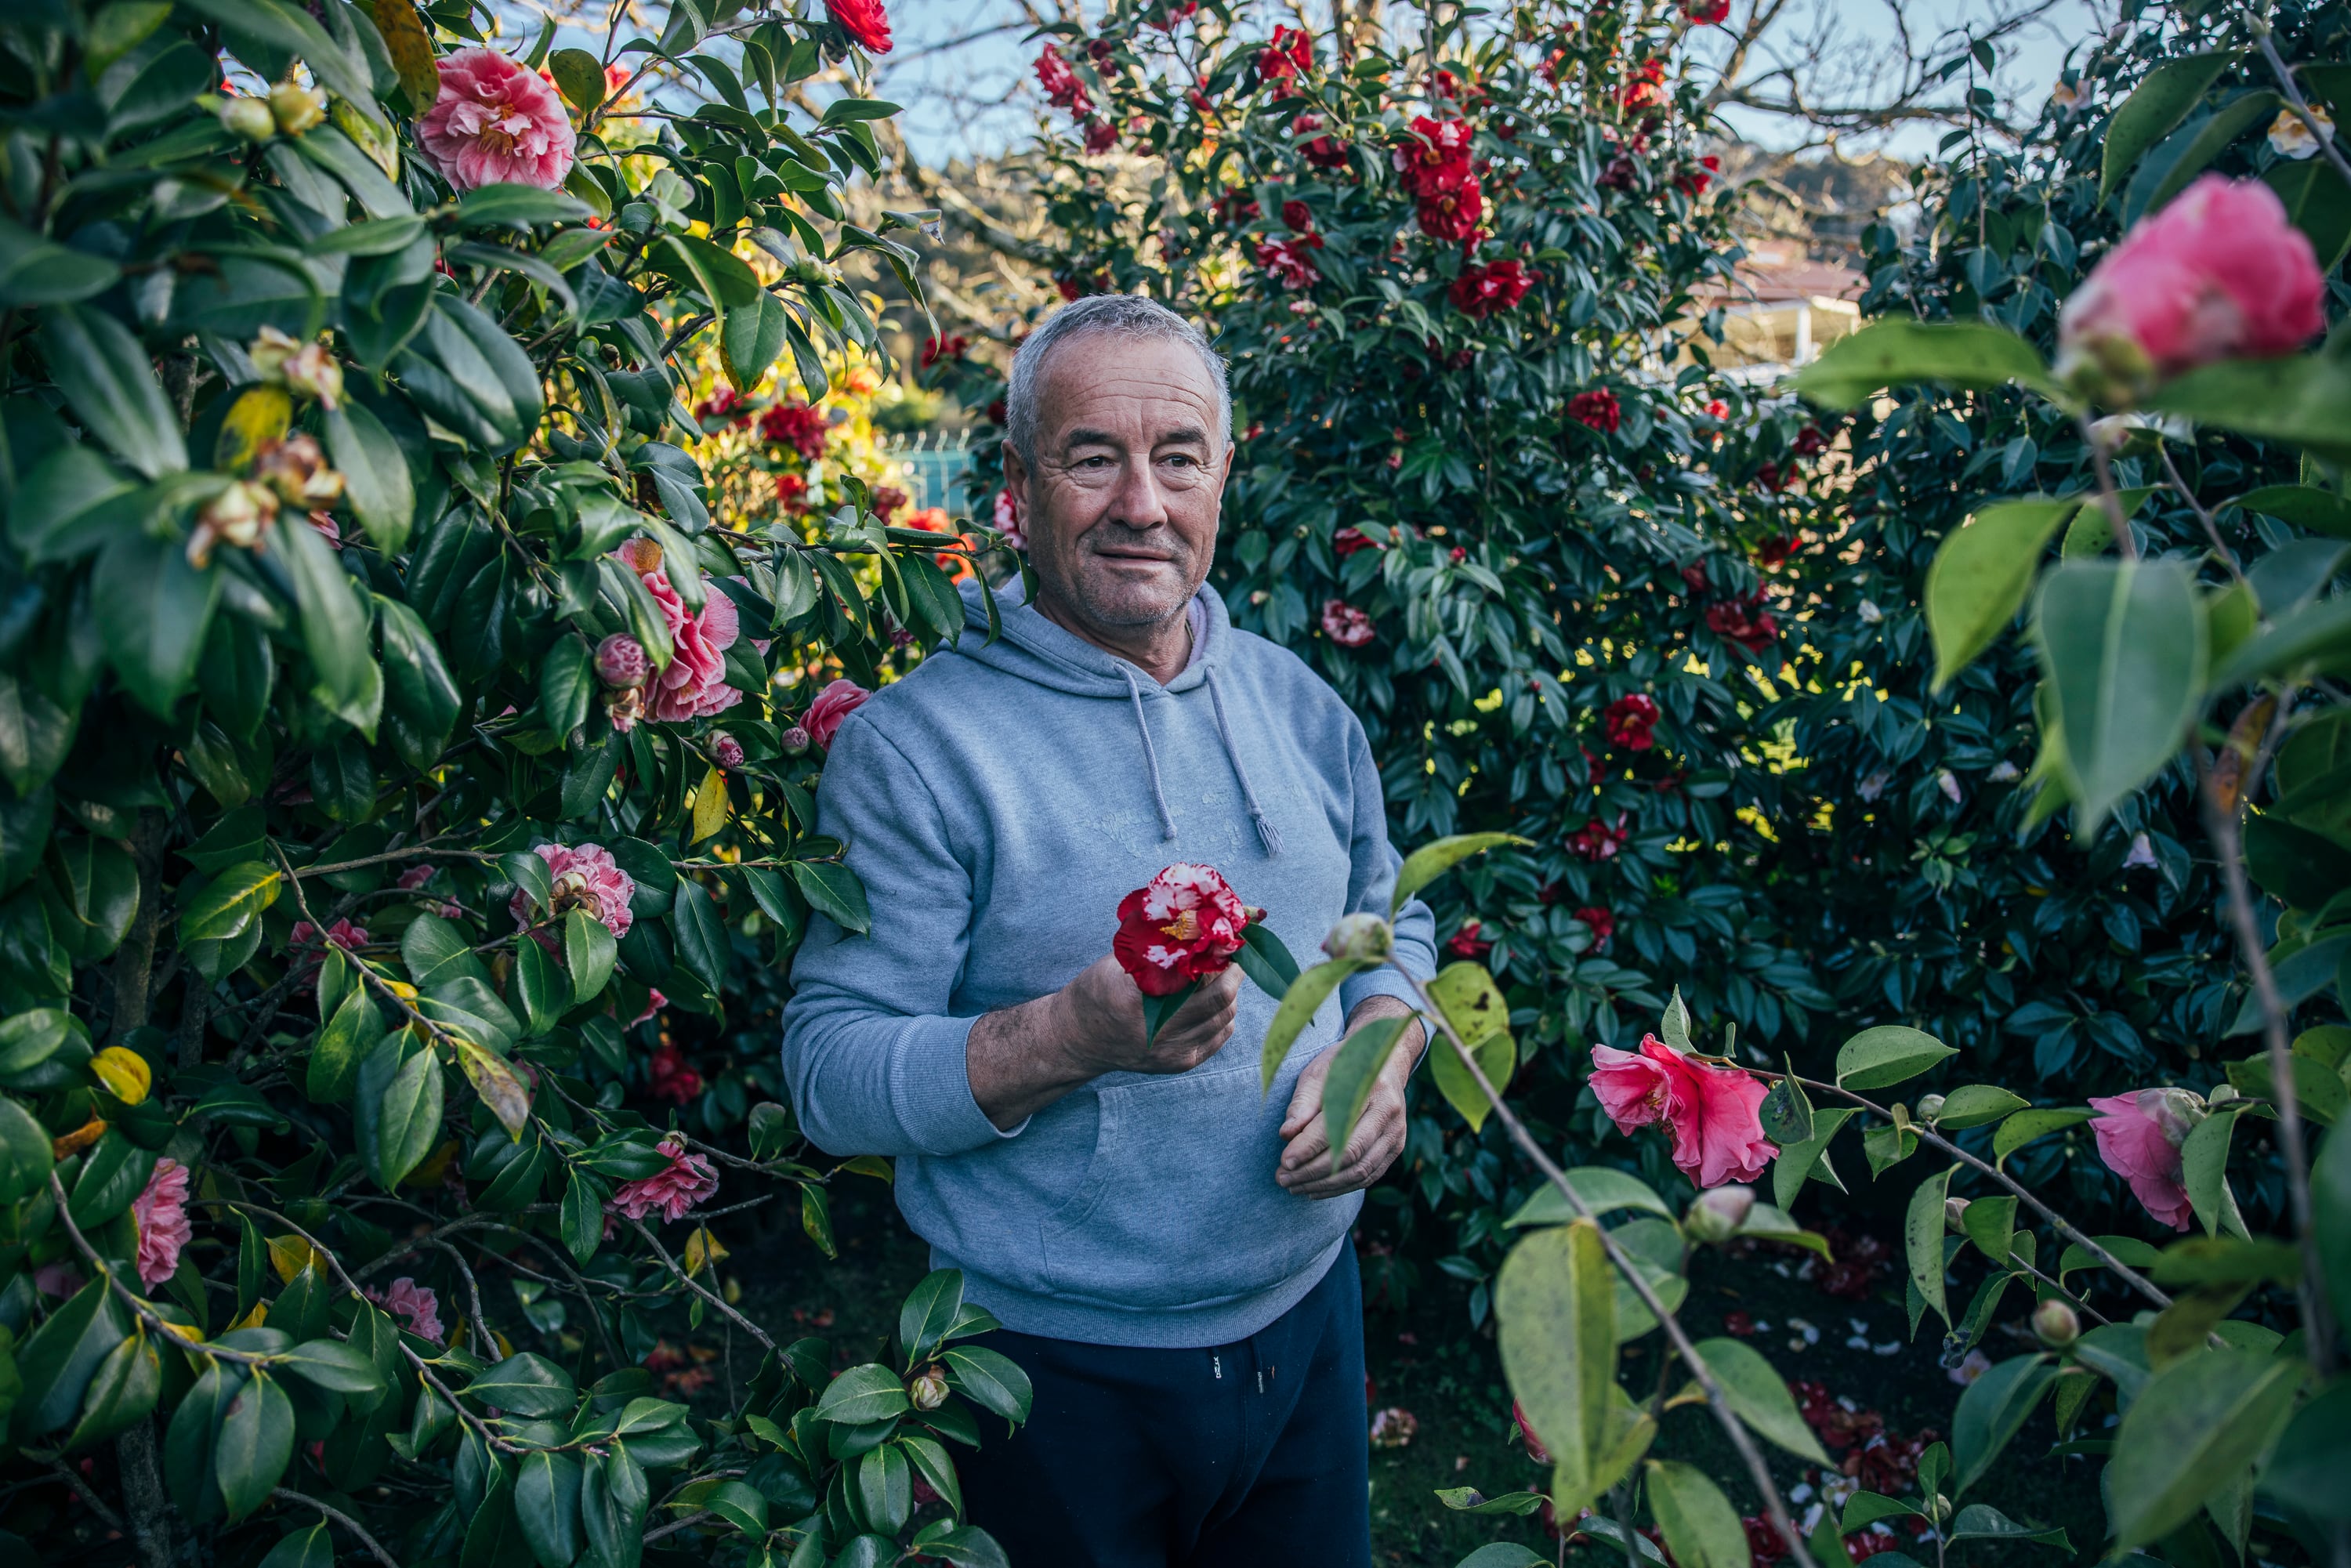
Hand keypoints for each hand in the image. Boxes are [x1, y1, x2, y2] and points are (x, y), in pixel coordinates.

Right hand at [1059, 953, 1242, 1076]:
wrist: (1079, 1039)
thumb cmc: (1098, 991)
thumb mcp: (1120, 962)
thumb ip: (1159, 950)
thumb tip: (1203, 930)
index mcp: (1138, 998)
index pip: (1198, 975)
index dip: (1218, 954)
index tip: (1226, 938)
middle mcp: (1158, 1031)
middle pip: (1221, 999)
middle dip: (1234, 972)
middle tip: (1233, 955)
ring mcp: (1171, 1052)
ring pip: (1226, 1017)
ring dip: (1229, 993)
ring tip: (1220, 976)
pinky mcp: (1180, 1063)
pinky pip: (1219, 1035)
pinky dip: (1222, 1015)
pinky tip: (1211, 1001)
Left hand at [1275, 999, 1423, 1199]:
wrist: (1383, 1061)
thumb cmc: (1344, 1066)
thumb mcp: (1319, 1072)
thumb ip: (1303, 1102)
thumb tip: (1286, 1134)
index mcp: (1369, 1086)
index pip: (1336, 1126)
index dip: (1308, 1147)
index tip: (1284, 1161)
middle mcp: (1388, 1112)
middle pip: (1349, 1154)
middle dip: (1312, 1172)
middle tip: (1283, 1178)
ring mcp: (1396, 1133)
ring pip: (1359, 1171)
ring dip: (1323, 1185)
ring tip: (1294, 1187)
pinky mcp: (1395, 1148)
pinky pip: (1367, 1177)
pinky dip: (1339, 1188)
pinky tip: (1314, 1190)